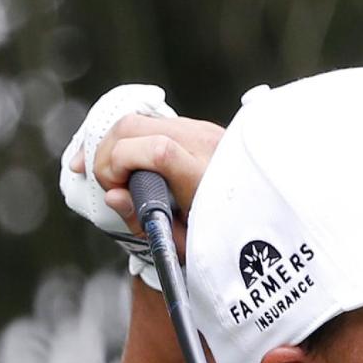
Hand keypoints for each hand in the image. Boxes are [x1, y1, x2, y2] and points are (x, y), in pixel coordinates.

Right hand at [60, 85, 223, 278]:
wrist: (259, 220)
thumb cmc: (220, 238)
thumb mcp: (184, 243)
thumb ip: (145, 221)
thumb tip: (112, 197)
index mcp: (206, 179)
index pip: (159, 151)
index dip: (122, 162)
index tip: (114, 189)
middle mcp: (206, 146)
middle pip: (136, 126)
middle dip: (106, 152)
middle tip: (104, 183)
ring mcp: (202, 131)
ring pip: (139, 118)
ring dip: (113, 142)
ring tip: (103, 171)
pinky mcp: (197, 127)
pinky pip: (151, 122)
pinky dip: (129, 138)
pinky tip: (117, 158)